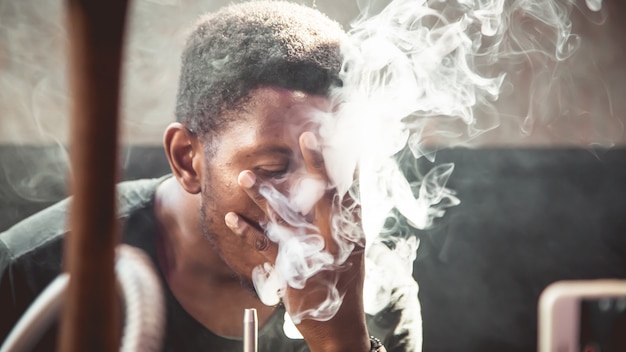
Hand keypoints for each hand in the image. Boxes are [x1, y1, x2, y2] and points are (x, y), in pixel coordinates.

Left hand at [224, 131, 369, 351]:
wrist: (338, 328)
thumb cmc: (346, 283)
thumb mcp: (354, 251)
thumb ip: (348, 219)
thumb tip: (348, 185)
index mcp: (352, 234)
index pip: (350, 192)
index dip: (343, 163)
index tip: (336, 136)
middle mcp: (334, 241)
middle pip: (325, 196)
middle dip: (316, 165)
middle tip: (306, 136)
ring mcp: (311, 255)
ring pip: (286, 218)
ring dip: (264, 195)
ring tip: (245, 175)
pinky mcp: (289, 270)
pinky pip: (264, 246)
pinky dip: (246, 231)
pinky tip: (231, 217)